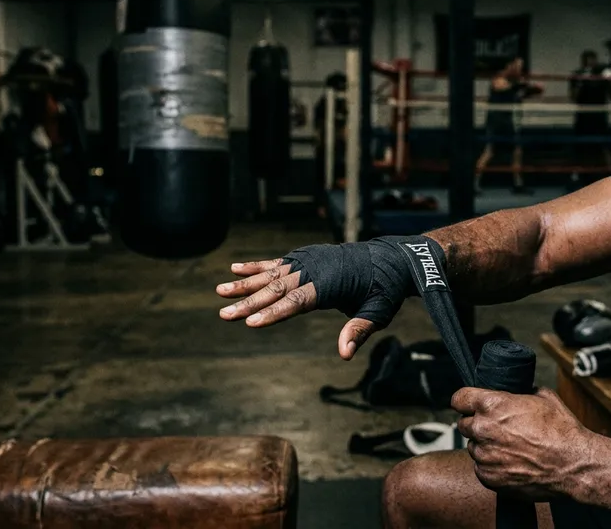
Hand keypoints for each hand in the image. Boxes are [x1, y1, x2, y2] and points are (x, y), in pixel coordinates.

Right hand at [218, 237, 442, 359]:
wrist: (391, 258)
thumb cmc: (385, 289)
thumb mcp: (378, 312)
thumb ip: (358, 331)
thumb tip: (345, 353)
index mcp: (330, 284)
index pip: (296, 301)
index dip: (273, 313)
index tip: (250, 322)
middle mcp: (315, 270)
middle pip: (276, 289)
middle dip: (249, 303)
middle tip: (224, 315)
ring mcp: (308, 261)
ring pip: (271, 274)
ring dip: (244, 284)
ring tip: (219, 292)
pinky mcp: (306, 257)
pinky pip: (277, 262)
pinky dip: (256, 266)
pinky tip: (235, 269)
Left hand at [452, 387, 590, 500]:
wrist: (573, 465)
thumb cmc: (561, 431)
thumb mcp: (543, 397)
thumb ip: (521, 392)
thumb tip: (517, 391)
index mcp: (492, 405)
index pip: (458, 399)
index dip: (465, 401)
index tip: (469, 405)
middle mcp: (483, 430)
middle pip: (463, 424)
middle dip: (477, 424)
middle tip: (497, 429)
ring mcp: (484, 456)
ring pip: (473, 447)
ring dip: (485, 446)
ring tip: (509, 448)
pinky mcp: (488, 478)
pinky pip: (481, 468)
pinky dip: (491, 466)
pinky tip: (511, 463)